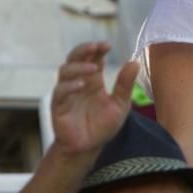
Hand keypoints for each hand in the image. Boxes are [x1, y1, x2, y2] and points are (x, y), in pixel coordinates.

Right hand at [51, 42, 136, 156]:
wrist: (89, 147)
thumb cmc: (103, 125)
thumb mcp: (120, 104)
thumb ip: (125, 84)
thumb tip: (134, 62)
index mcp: (94, 81)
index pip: (93, 58)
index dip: (97, 49)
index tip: (107, 45)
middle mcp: (79, 83)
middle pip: (74, 58)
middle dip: (83, 50)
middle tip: (95, 46)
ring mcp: (67, 94)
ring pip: (64, 72)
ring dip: (78, 67)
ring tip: (93, 68)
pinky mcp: (59, 107)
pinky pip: (59, 92)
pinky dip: (68, 86)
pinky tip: (81, 85)